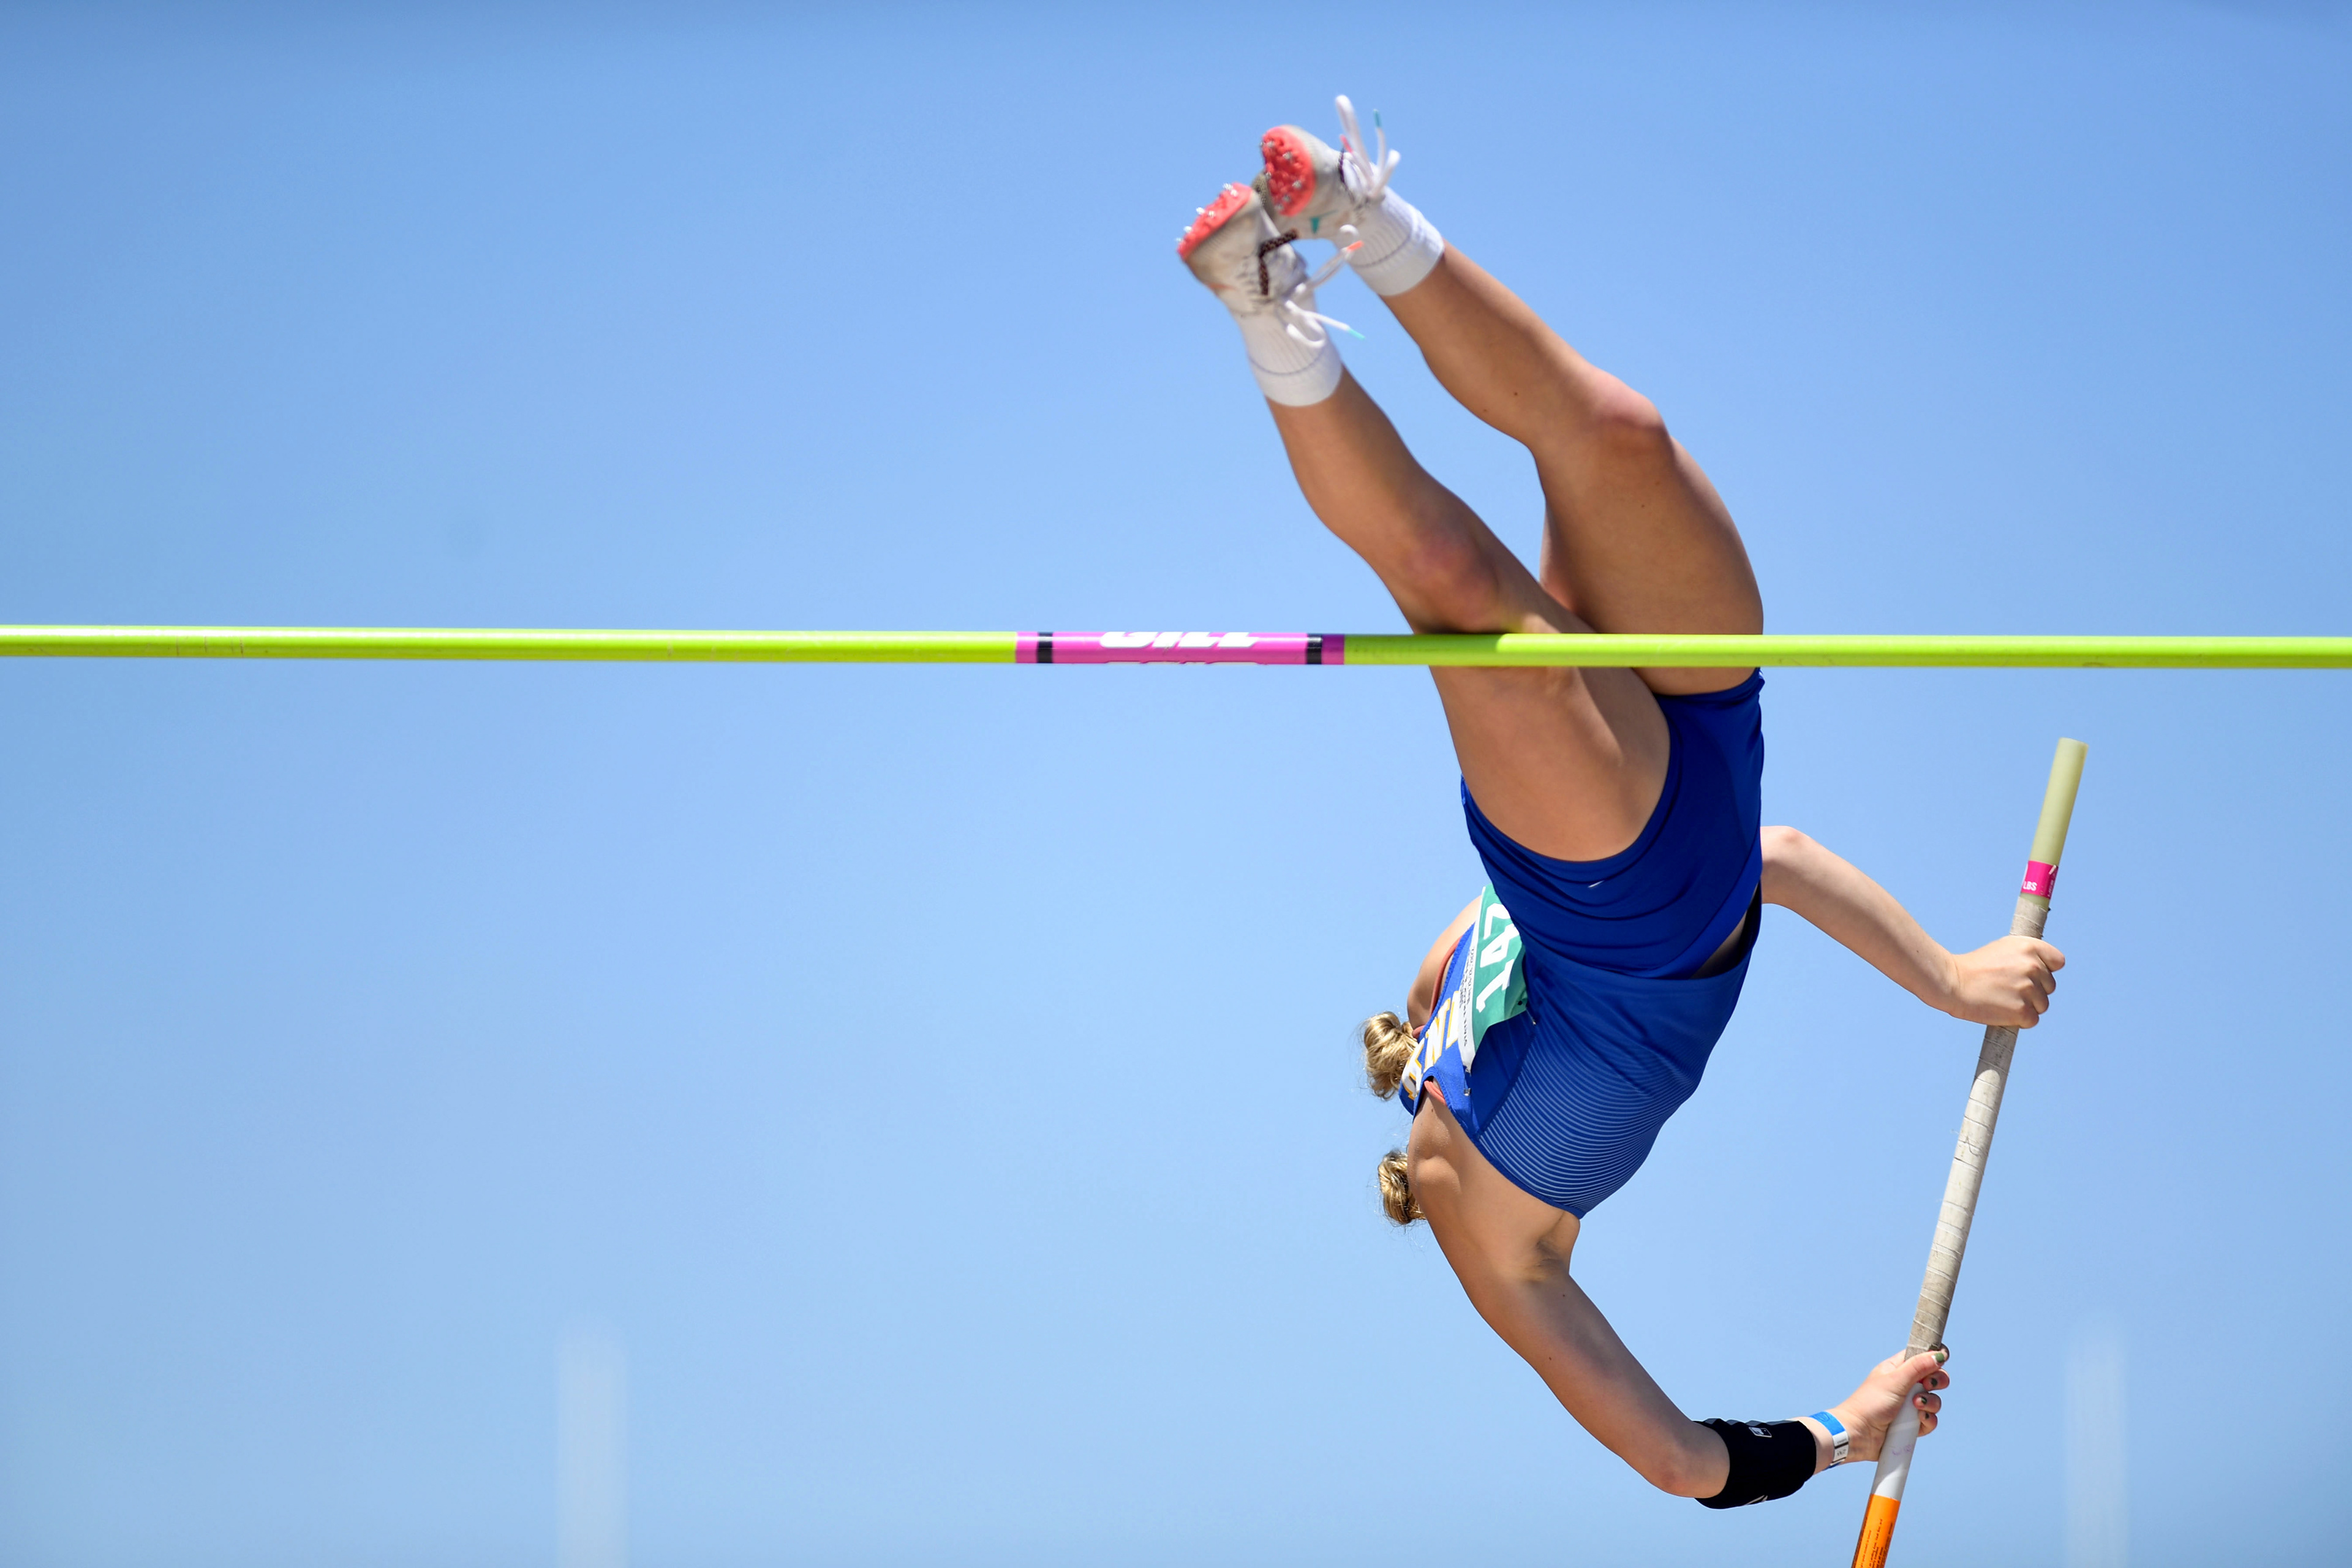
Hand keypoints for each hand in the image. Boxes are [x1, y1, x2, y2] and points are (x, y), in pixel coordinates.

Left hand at [1828, 1348, 1949, 1465]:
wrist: (1859, 1434)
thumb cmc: (1870, 1403)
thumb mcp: (1895, 1380)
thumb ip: (1918, 1367)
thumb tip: (1940, 1354)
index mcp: (1897, 1369)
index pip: (1921, 1357)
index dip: (1933, 1358)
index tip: (1941, 1361)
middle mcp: (1905, 1386)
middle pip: (1933, 1378)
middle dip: (1937, 1381)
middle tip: (1927, 1385)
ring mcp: (1909, 1406)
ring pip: (1934, 1400)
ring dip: (1930, 1403)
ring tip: (1916, 1406)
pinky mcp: (1911, 1424)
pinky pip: (1929, 1420)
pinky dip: (1928, 1420)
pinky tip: (1918, 1420)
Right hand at [1940, 936, 2062, 1027]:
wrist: (1952, 983)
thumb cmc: (1974, 967)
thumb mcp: (2003, 948)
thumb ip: (2028, 955)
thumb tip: (2046, 968)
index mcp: (2030, 947)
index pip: (2057, 961)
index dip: (2045, 969)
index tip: (2029, 974)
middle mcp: (2033, 966)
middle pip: (2050, 986)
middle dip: (2033, 990)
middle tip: (2007, 988)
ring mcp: (2029, 989)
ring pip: (2042, 1005)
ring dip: (2026, 1006)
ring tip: (2002, 999)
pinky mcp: (2022, 1010)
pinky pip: (2032, 1020)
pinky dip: (2019, 1020)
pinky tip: (2001, 1010)